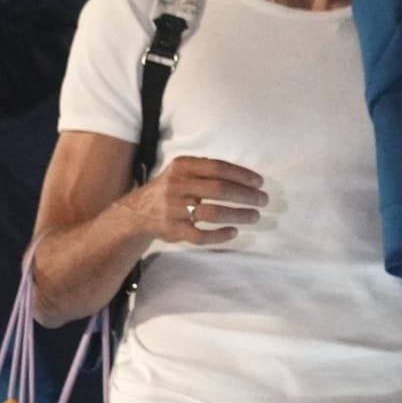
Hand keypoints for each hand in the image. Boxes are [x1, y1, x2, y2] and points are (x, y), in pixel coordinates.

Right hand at [117, 155, 265, 246]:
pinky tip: (233, 232)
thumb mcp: (182, 171)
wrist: (138, 212)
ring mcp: (174, 209)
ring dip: (238, 215)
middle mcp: (177, 185)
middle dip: (246, 196)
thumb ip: (207, 170)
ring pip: (212, 213)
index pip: (218, 168)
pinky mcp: (173, 230)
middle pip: (219, 190)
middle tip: (263, 201)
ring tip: (254, 216)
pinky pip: (200, 236)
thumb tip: (246, 177)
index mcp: (183, 166)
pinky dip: (219, 235)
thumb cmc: (171, 189)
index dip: (242, 175)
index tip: (259, 183)